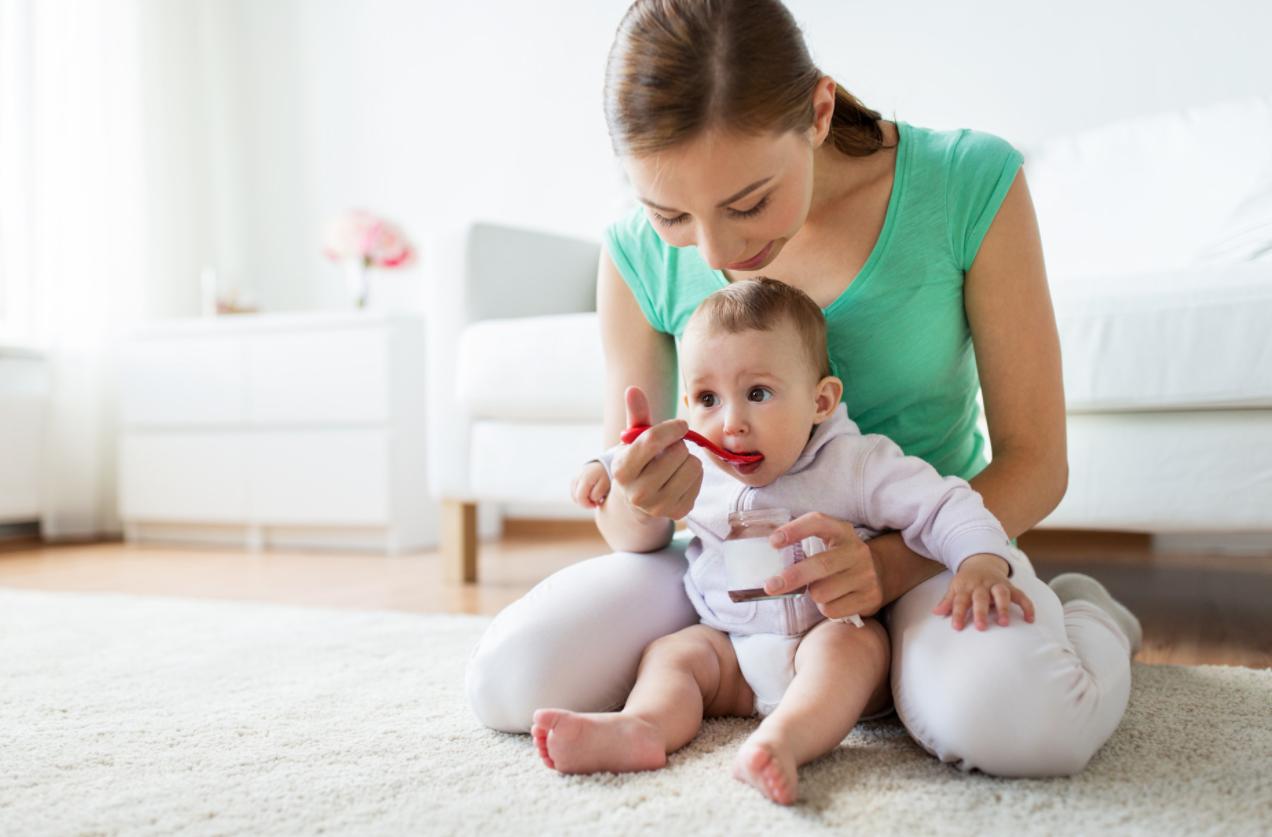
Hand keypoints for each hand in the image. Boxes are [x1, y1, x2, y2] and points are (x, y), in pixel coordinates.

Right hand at [570, 461, 610, 508]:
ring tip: (593, 498)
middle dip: (585, 503)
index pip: (580, 498)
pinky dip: (580, 496)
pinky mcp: (573, 480)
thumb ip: (597, 493)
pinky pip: (574, 493)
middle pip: (575, 498)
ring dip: (583, 500)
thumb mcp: (605, 485)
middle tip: (596, 503)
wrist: (603, 465)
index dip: (587, 505)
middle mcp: (576, 477)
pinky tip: (589, 496)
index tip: (596, 505)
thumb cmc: (606, 476)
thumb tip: (590, 499)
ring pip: (573, 496)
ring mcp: (573, 478)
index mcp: (585, 478)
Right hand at [610, 386, 702, 520]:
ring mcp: (659, 506)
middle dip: (678, 445)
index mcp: (622, 471)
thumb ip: (636, 414)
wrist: (638, 498)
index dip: (671, 428)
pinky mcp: (679, 512)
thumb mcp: (634, 439)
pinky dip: (694, 474)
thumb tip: (633, 389)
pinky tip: (680, 477)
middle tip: (670, 450)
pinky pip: (700, 480)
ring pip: (694, 465)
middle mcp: (638, 493)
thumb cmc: (639, 460)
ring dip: (688, 458)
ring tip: (675, 463)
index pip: (652, 440)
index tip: (680, 425)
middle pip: (678, 452)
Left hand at [761, 512, 884, 618]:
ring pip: (822, 592)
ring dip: (813, 594)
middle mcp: (857, 551)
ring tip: (820, 589)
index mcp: (842, 531)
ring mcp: (866, 575)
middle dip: (792, 577)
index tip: (774, 542)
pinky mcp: (869, 598)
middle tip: (771, 585)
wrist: (880, 573)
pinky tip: (834, 599)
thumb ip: (804, 542)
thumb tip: (767, 555)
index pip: (818, 522)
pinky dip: (825, 608)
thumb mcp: (828, 541)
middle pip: (820, 565)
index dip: (795, 530)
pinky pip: (832, 609)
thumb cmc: (839, 557)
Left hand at [933, 553, 1036, 630]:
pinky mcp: (1010, 587)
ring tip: (1003, 622)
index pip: (960, 600)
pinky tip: (1030, 619)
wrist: (982, 562)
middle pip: (981, 597)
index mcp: (966, 586)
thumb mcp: (955, 587)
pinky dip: (1027, 606)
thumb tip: (936, 612)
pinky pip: (1021, 595)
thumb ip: (948, 601)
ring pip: (1001, 593)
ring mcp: (997, 585)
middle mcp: (982, 585)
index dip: (958, 613)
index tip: (957, 627)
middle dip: (981, 612)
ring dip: (1003, 607)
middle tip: (980, 627)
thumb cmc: (967, 580)